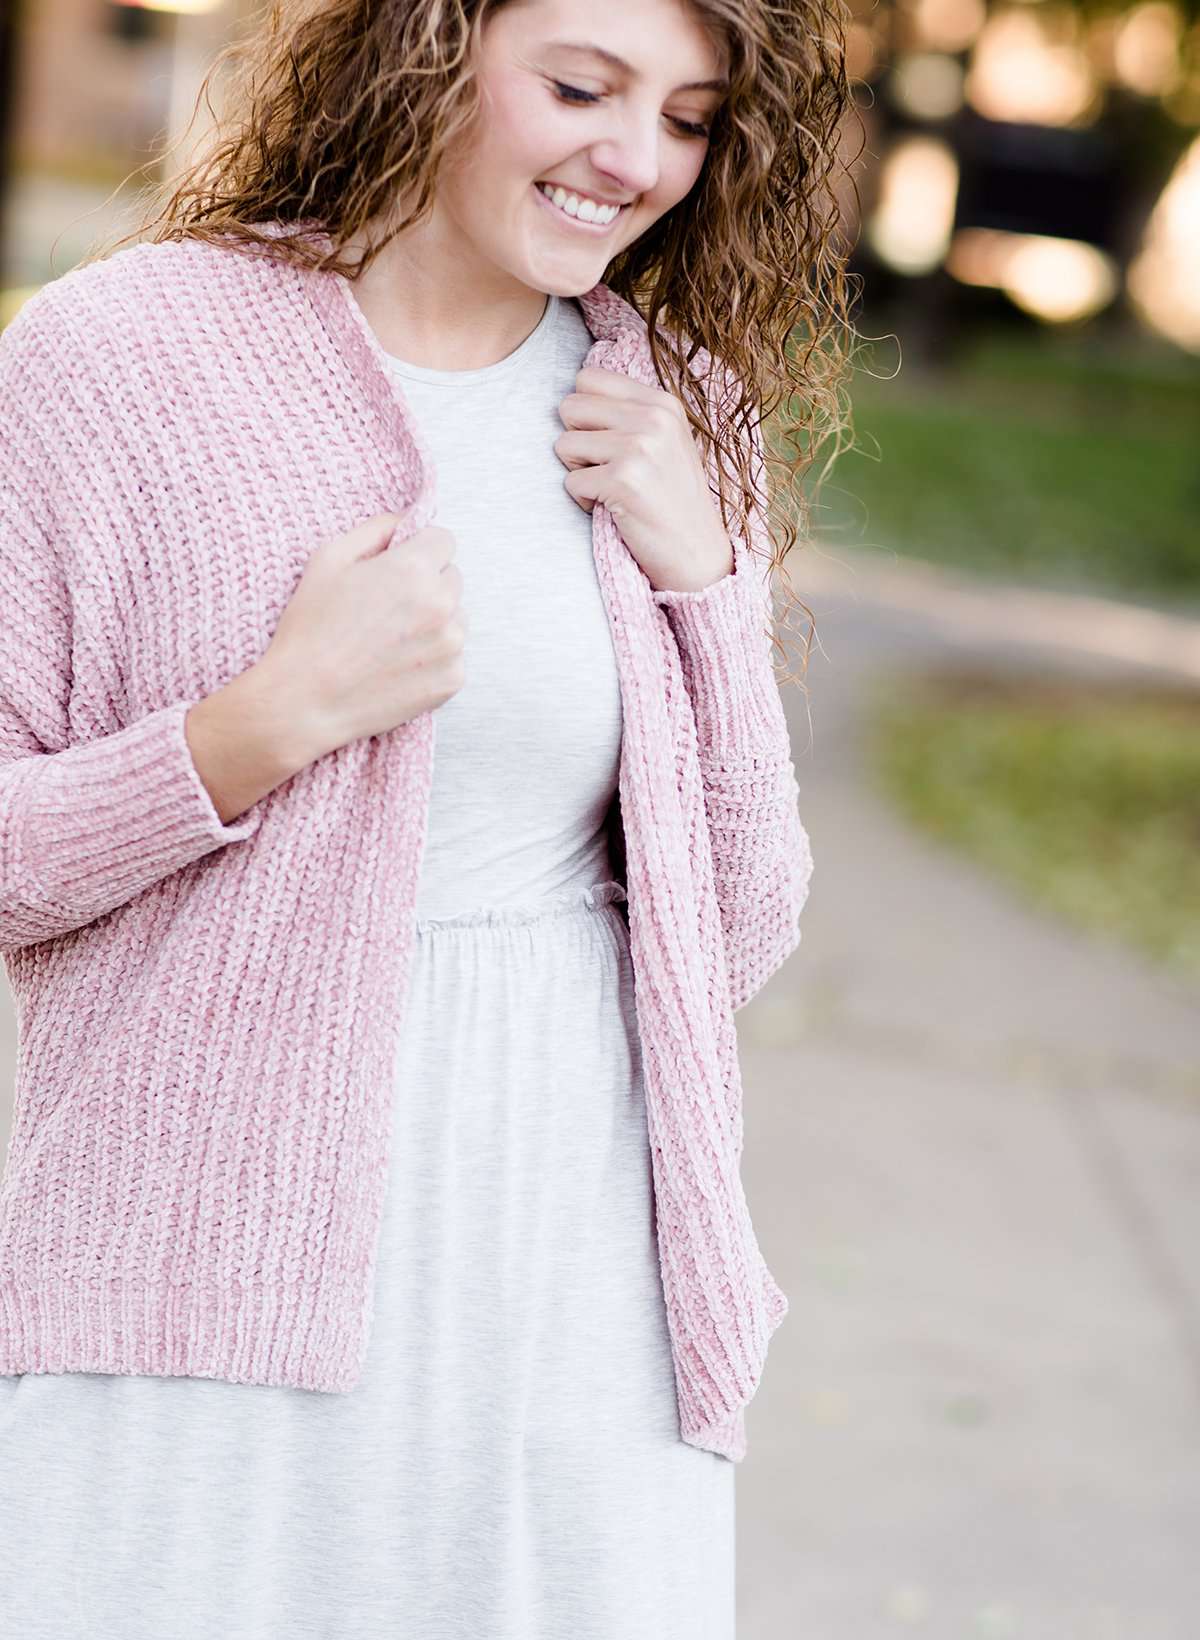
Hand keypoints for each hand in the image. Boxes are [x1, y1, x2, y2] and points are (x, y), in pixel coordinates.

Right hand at [260, 512, 466, 758]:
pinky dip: (433, 657)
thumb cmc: (310, 628)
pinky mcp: (452, 680)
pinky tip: (398, 665)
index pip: (444, 540)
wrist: (305, 701)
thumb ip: (375, 529)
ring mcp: (451, 646)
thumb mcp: (328, 558)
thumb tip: (406, 520)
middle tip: (388, 608)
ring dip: (434, 621)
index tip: (399, 567)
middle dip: (427, 584)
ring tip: (391, 639)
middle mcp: (442, 605)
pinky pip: (453, 655)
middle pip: (452, 578)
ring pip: (457, 617)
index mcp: (414, 569)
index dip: (419, 550)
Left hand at [554, 365, 734, 594]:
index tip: (606, 439)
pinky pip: (571, 481)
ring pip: (563, 444)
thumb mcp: (666, 442)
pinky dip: (583, 501)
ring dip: (579, 472)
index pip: (587, 378)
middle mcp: (652, 419)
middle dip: (577, 441)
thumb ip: (630, 412)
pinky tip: (613, 509)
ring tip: (611, 489)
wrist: (698, 554)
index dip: (584, 412)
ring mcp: (639, 448)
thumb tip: (575, 390)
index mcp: (662, 403)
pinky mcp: (623, 481)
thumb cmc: (673, 500)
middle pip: (569, 407)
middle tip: (606, 467)